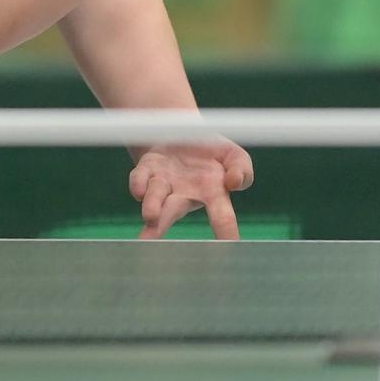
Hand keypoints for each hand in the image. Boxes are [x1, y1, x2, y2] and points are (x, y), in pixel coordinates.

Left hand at [128, 140, 254, 239]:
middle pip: (173, 212)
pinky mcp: (146, 168)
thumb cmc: (213, 152)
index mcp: (211, 194)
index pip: (221, 217)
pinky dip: (138, 183)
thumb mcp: (235, 156)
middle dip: (165, 226)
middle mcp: (183, 194)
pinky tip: (138, 192)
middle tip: (154, 242)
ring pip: (155, 197)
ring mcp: (162, 182)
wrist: (184, 133)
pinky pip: (139, 177)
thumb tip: (234, 182)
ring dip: (152, 205)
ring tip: (150, 217)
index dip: (226, 232)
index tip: (228, 247)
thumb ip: (242, 169)